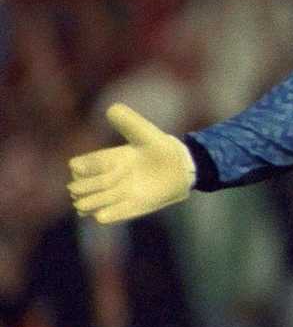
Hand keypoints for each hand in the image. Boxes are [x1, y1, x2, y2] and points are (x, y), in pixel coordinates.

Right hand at [67, 103, 195, 223]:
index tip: (104, 164)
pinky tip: (105, 213)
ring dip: (91, 203)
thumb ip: (128, 122)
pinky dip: (103, 215)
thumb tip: (111, 108)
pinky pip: (104, 218)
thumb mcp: (145, 133)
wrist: (181, 168)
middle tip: (109, 180)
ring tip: (110, 195)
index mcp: (105, 160)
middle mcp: (105, 179)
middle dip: (85, 187)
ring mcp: (114, 195)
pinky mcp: (127, 209)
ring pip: (85, 205)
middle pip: (77, 187)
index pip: (77, 166)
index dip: (83, 167)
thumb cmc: (161, 148)